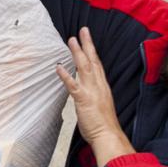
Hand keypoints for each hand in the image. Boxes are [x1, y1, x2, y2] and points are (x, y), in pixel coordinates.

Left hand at [56, 27, 133, 166]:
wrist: (108, 136)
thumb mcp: (100, 106)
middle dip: (87, 44)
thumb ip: (94, 97)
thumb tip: (88, 94)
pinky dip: (66, 75)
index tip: (89, 40)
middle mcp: (98, 86)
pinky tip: (59, 66)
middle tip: (83, 30)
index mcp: (102, 87)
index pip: (98, 65)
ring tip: (71, 40)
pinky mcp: (84, 100)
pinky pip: (73, 85)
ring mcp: (91, 91)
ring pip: (84, 67)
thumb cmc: (104, 125)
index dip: (93, 51)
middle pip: (93, 60)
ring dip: (77, 53)